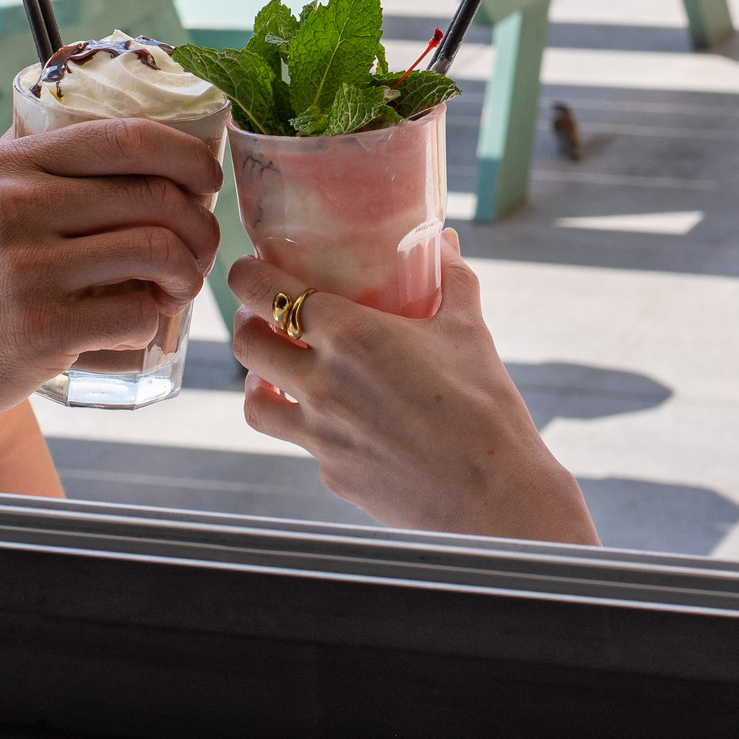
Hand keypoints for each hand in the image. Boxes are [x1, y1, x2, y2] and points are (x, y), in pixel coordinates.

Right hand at [0, 119, 219, 478]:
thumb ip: (28, 164)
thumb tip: (103, 133)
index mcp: (9, 166)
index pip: (127, 138)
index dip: (186, 154)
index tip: (206, 177)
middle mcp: (19, 208)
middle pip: (156, 197)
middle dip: (199, 223)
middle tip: (201, 246)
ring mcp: (30, 270)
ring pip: (158, 252)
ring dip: (188, 272)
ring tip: (179, 285)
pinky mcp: (42, 331)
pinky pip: (136, 314)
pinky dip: (154, 319)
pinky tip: (140, 320)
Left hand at [228, 235, 596, 544]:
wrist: (492, 496)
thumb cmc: (484, 407)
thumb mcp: (469, 330)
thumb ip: (452, 280)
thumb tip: (446, 242)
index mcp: (350, 336)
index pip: (267, 293)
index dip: (247, 275)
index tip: (248, 268)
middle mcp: (321, 384)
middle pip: (248, 346)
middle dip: (246, 324)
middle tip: (261, 316)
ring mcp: (320, 436)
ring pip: (253, 403)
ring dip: (256, 380)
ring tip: (273, 372)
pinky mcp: (332, 474)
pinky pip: (303, 445)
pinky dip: (308, 428)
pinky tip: (335, 421)